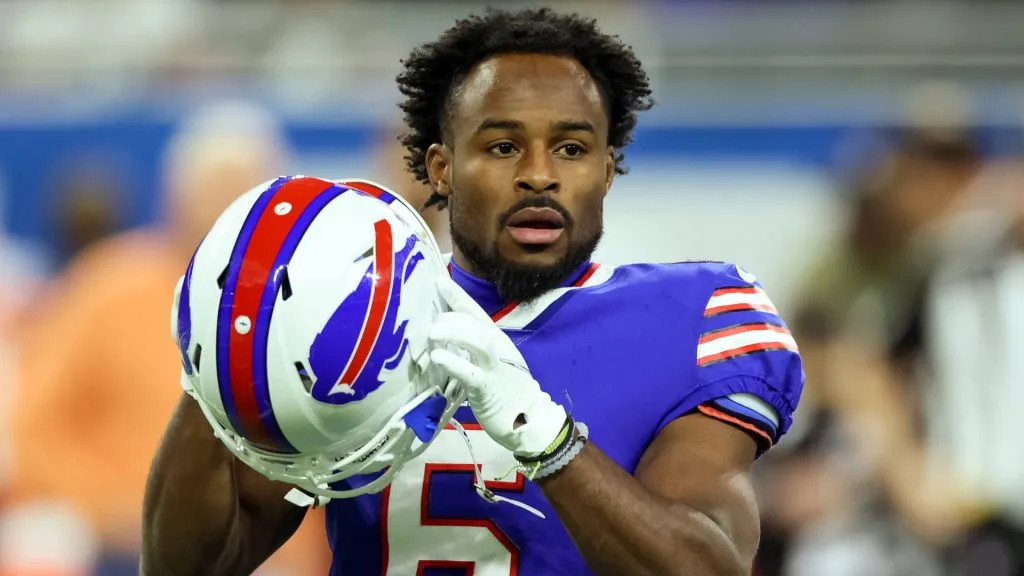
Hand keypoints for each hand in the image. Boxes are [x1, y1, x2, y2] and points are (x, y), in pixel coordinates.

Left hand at [428, 275, 566, 457]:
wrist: (530, 417)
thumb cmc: (506, 388)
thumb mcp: (493, 360)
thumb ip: (473, 346)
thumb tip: (447, 334)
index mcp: (496, 338)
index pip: (474, 311)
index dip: (456, 295)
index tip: (439, 280)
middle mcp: (497, 347)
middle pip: (474, 322)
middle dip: (451, 317)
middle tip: (432, 324)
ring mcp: (495, 366)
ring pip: (477, 340)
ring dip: (454, 333)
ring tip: (433, 333)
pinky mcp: (488, 387)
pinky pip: (470, 372)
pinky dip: (453, 362)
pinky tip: (438, 357)